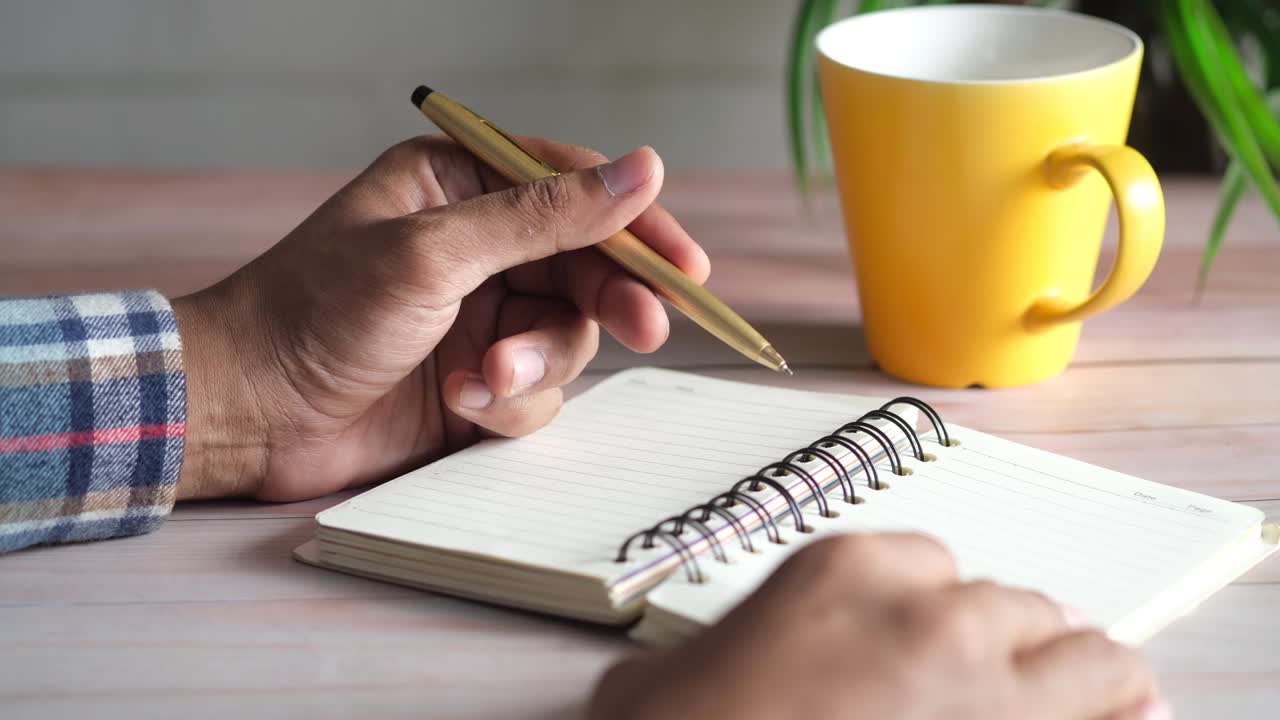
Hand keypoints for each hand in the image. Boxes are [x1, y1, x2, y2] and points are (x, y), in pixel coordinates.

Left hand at [172, 138, 707, 500]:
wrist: (251, 414)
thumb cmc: (316, 312)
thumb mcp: (435, 252)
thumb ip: (544, 217)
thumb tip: (642, 170)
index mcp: (460, 184)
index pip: (574, 187)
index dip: (636, 223)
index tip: (685, 263)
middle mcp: (477, 246)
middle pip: (586, 264)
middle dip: (610, 299)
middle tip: (647, 327)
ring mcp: (480, 315)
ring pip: (567, 335)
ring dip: (535, 362)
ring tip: (481, 379)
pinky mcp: (477, 380)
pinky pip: (536, 390)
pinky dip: (507, 402)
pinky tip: (457, 402)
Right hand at [590, 534, 1167, 719]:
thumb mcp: (678, 668)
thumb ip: (738, 642)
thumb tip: (731, 667)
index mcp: (846, 570)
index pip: (932, 562)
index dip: (938, 604)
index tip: (936, 633)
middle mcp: (928, 616)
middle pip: (1015, 606)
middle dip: (1018, 638)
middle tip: (1015, 666)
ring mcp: (983, 691)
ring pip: (1088, 659)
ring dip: (1090, 675)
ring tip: (1106, 693)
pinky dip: (1119, 719)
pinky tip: (1132, 718)